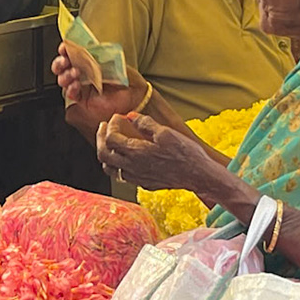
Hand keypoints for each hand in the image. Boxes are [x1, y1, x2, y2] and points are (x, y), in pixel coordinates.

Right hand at [54, 44, 146, 125]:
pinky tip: (75, 86)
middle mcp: (83, 73)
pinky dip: (70, 89)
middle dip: (60, 63)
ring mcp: (82, 86)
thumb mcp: (112, 61)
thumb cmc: (126, 78)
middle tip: (65, 61)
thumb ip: (97, 55)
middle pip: (63, 67)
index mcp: (89, 61)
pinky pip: (71, 94)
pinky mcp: (83, 99)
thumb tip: (84, 47)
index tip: (64, 48)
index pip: (72, 53)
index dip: (65, 50)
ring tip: (75, 74)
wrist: (134, 96)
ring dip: (66, 75)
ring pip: (64, 80)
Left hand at [96, 113, 217, 193]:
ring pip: (110, 169)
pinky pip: (123, 176)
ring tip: (110, 143)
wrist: (198, 175)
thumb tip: (131, 116)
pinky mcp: (144, 184)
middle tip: (104, 127)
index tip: (117, 118)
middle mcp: (132, 167)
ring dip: (107, 154)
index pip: (110, 139)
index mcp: (136, 152)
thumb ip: (145, 123)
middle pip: (103, 154)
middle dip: (100, 138)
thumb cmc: (185, 153)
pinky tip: (126, 157)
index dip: (110, 126)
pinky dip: (118, 165)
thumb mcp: (165, 132)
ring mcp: (137, 178)